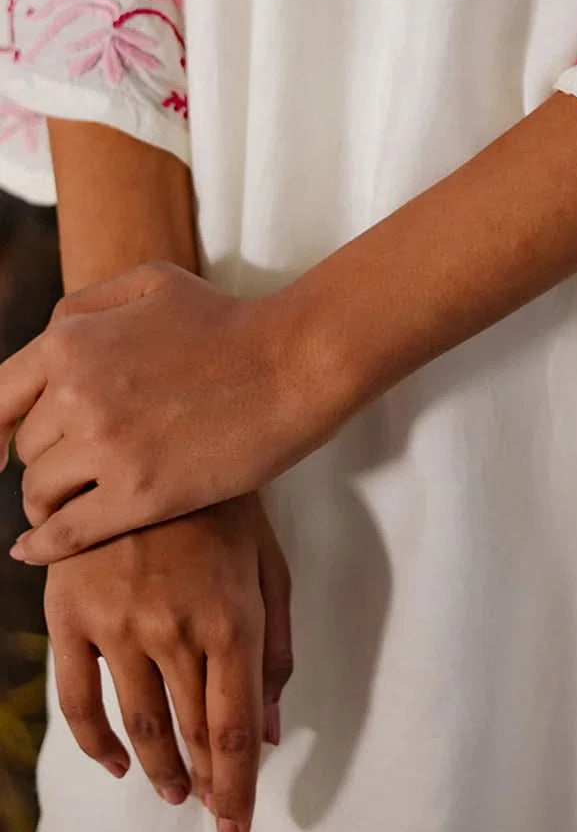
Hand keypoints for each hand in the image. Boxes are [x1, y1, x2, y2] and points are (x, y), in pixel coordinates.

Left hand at [3, 262, 319, 562]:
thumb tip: (44, 342)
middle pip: (27, 447)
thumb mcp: (151, 282)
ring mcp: (106, 447)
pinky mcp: (139, 495)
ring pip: (39, 491)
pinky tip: (34, 549)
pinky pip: (65, 532)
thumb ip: (86, 306)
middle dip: (44, 459)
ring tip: (75, 503)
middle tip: (74, 469)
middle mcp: (76, 393)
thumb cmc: (229, 320)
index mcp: (71, 341)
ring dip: (50, 501)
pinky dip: (43, 546)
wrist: (294, 362)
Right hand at [44, 494, 292, 831]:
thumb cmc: (224, 505)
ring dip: (158, 769)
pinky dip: (96, 745)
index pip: (234, 728)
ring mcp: (116, 626)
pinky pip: (77, 701)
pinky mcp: (70, 616)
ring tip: (174, 790)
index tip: (237, 826)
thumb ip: (275, 648)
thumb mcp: (268, 565)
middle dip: (205, 783)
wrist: (148, 445)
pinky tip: (117, 763)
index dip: (236, 786)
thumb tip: (272, 730)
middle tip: (212, 808)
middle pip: (191, 733)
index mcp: (231, 617)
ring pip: (138, 725)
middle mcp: (174, 631)